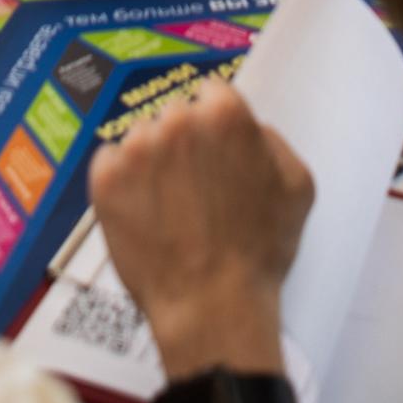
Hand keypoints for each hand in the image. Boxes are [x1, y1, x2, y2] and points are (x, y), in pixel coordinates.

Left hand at [92, 77, 312, 377]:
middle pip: (176, 116)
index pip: (212, 93)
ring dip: (152, 163)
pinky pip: (110, 165)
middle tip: (195, 187)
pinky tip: (143, 214)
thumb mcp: (297, 187)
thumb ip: (273, 141)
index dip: (216, 126)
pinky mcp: (105, 180)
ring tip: (170, 208)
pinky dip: (123, 185)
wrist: (212, 308)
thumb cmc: (260, 252)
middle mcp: (176, 121)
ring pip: (142, 139)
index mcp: (225, 114)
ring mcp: (136, 150)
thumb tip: (248, 128)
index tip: (216, 153)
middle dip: (184, 143)